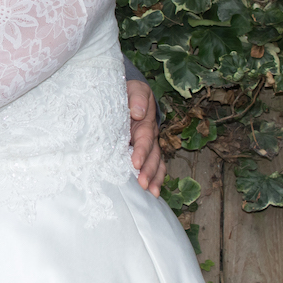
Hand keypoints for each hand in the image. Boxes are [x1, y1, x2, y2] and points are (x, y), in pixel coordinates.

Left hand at [127, 79, 164, 195]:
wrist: (127, 95)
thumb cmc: (128, 93)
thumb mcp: (134, 89)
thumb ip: (137, 97)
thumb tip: (138, 112)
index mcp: (145, 122)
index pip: (144, 138)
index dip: (141, 151)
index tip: (135, 163)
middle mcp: (149, 136)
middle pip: (153, 155)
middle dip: (149, 171)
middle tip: (143, 184)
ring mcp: (148, 145)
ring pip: (155, 163)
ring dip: (154, 178)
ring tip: (151, 192)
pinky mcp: (142, 152)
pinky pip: (152, 166)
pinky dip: (154, 179)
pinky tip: (151, 193)